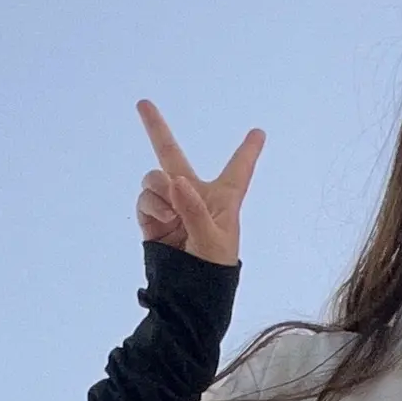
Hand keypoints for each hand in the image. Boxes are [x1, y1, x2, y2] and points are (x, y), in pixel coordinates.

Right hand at [135, 100, 263, 265]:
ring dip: (158, 189)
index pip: (238, 169)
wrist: (188, 297)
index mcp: (223, 199)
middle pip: (173, 155)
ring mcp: (170, 206)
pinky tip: (162, 219)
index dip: (248, 151)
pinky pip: (144, 199)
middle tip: (143, 103)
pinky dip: (150, 205)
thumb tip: (175, 182)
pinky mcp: (152, 220)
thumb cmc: (213, 270)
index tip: (259, 132)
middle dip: (156, 129)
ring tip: (169, 214)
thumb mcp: (213, 240)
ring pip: (155, 179)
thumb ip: (194, 209)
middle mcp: (194, 195)